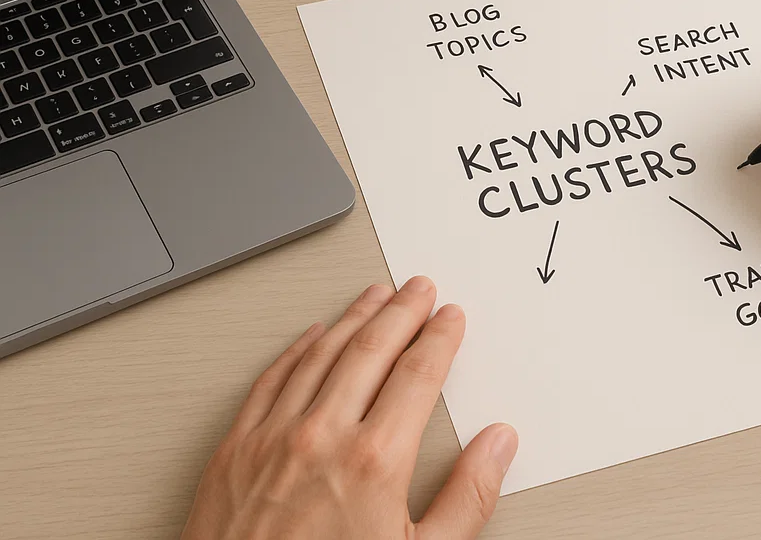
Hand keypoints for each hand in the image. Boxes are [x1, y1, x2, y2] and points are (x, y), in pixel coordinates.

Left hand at [181, 277, 517, 539]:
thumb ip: (466, 499)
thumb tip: (498, 445)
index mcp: (374, 461)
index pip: (419, 373)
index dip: (440, 338)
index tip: (451, 319)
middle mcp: (322, 436)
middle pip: (372, 348)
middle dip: (402, 311)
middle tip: (419, 288)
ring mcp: (273, 438)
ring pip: (321, 352)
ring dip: (354, 316)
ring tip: (375, 296)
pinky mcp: (235, 449)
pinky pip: (271, 378)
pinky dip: (298, 348)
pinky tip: (313, 335)